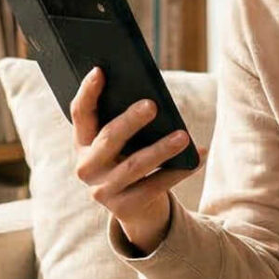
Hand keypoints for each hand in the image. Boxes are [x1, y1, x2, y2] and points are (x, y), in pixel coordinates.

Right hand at [69, 67, 192, 253]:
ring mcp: (103, 191)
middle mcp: (86, 168)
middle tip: (152, 104)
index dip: (88, 92)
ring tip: (182, 135)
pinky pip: (155, 186)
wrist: (137, 208)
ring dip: (161, 149)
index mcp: (81, 144)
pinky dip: (179, 171)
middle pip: (109, 139)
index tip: (100, 70)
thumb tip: (151, 97)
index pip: (80, 114)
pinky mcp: (124, 208)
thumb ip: (125, 121)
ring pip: (135, 165)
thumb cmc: (131, 160)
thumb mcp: (123, 143)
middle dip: (130, 121)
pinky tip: (197, 156)